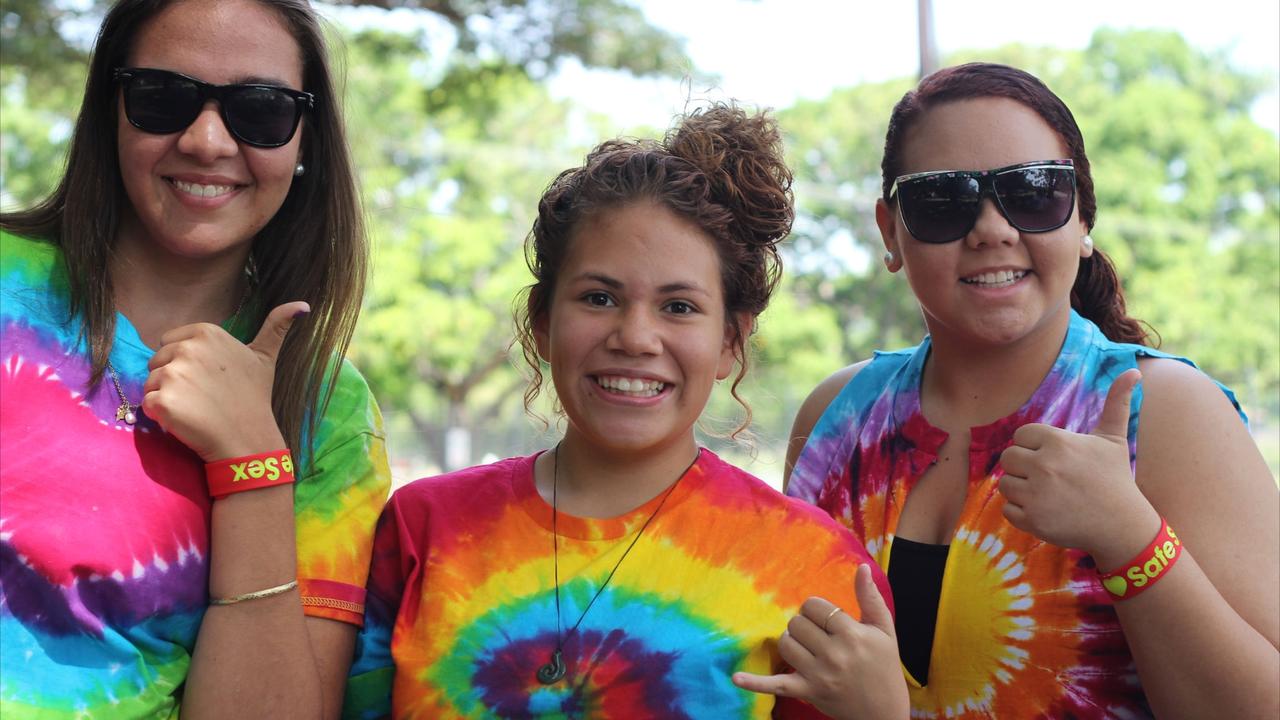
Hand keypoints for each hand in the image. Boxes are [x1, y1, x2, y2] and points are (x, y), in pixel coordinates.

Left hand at [142, 302, 308, 460]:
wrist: (248, 439)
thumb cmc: (254, 398)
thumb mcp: (266, 357)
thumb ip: (277, 327)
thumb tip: (303, 304)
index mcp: (207, 333)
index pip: (170, 342)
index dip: (184, 362)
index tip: (207, 379)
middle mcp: (188, 348)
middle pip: (157, 360)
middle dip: (173, 379)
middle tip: (202, 397)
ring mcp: (174, 374)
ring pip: (151, 382)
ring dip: (166, 397)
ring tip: (194, 409)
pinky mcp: (163, 401)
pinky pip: (147, 403)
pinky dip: (160, 415)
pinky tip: (183, 420)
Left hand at [732, 564, 908, 719]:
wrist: (884, 712)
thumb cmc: (885, 667)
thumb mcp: (884, 630)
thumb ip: (870, 597)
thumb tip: (860, 567)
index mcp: (852, 633)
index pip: (814, 606)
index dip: (816, 609)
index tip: (826, 620)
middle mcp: (834, 653)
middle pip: (797, 623)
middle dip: (805, 625)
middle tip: (819, 636)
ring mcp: (819, 674)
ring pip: (786, 643)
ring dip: (792, 642)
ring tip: (807, 649)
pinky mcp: (808, 692)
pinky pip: (776, 684)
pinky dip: (755, 682)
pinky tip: (736, 677)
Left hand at [997, 369, 1159, 562]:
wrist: (1122, 525)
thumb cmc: (1115, 478)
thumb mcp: (1113, 439)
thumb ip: (1116, 402)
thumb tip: (1133, 370)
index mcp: (1057, 442)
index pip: (1020, 437)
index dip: (1035, 447)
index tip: (1056, 459)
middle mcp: (1044, 465)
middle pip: (1008, 459)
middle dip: (1025, 468)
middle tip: (1051, 478)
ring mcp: (1036, 495)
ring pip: (1005, 484)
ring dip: (1022, 490)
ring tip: (1049, 495)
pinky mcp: (1032, 521)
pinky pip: (1008, 510)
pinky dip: (1022, 513)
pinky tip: (1047, 512)